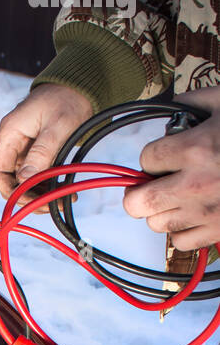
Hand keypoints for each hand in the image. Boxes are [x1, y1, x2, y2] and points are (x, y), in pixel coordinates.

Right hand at [0, 84, 93, 208]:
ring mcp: (25, 148)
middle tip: (51, 204)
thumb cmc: (68, 99)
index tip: (30, 200)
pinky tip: (64, 189)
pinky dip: (49, 185)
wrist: (81, 86)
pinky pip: (38, 175)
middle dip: (28, 196)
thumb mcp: (57, 126)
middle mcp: (14, 143)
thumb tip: (24, 181)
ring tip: (63, 198)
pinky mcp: (38, 151)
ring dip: (41, 193)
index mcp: (10, 134)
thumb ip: (41, 153)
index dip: (9, 190)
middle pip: (10, 181)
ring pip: (25, 181)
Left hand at [122, 88, 219, 250]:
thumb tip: (171, 106)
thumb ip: (194, 102)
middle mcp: (196, 185)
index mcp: (196, 148)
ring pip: (157, 224)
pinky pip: (181, 243)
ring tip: (179, 197)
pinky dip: (182, 231)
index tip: (166, 155)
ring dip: (162, 210)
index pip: (146, 159)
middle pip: (137, 203)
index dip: (153, 156)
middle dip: (140, 192)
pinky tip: (194, 214)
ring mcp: (208, 212)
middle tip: (153, 183)